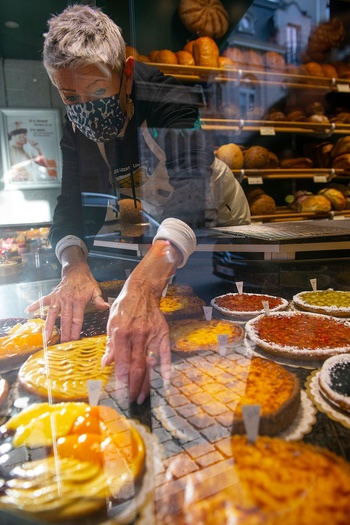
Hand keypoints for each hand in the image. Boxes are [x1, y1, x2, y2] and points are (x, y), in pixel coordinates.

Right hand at [26, 259, 108, 341]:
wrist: (76, 270)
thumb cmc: (86, 282)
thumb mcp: (95, 289)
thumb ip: (99, 299)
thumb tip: (105, 307)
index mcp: (79, 301)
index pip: (77, 319)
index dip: (75, 330)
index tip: (73, 340)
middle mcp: (67, 300)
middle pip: (65, 319)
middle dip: (63, 332)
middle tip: (62, 344)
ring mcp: (58, 298)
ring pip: (52, 313)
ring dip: (49, 325)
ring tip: (45, 336)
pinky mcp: (52, 295)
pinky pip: (43, 300)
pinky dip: (35, 305)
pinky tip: (28, 311)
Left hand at [102, 282, 170, 404]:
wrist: (142, 291)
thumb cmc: (124, 307)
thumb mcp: (111, 323)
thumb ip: (110, 345)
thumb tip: (106, 365)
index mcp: (121, 333)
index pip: (121, 362)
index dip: (121, 380)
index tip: (120, 393)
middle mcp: (137, 336)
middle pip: (136, 367)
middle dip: (133, 387)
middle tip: (131, 400)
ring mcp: (151, 335)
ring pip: (150, 364)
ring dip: (146, 383)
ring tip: (142, 397)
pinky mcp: (162, 334)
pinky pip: (165, 354)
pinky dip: (166, 368)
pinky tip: (165, 381)